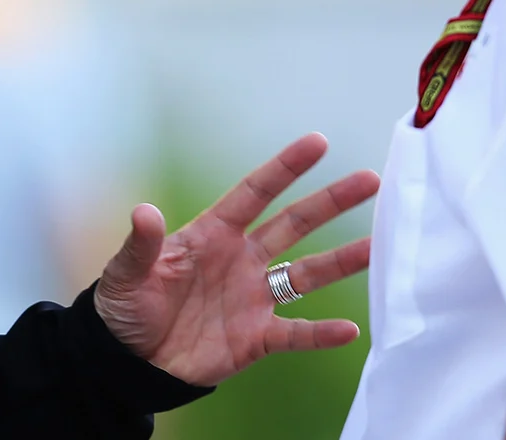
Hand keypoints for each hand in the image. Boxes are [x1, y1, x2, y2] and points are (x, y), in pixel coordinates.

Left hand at [93, 133, 378, 386]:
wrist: (128, 362)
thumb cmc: (125, 307)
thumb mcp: (127, 273)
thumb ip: (141, 244)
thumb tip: (144, 212)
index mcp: (213, 234)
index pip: (255, 193)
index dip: (285, 168)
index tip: (318, 142)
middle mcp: (242, 259)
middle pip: (294, 224)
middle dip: (330, 202)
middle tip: (369, 181)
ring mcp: (253, 297)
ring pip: (307, 273)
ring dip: (342, 262)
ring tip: (379, 246)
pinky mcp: (256, 337)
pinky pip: (296, 333)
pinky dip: (321, 334)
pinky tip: (350, 329)